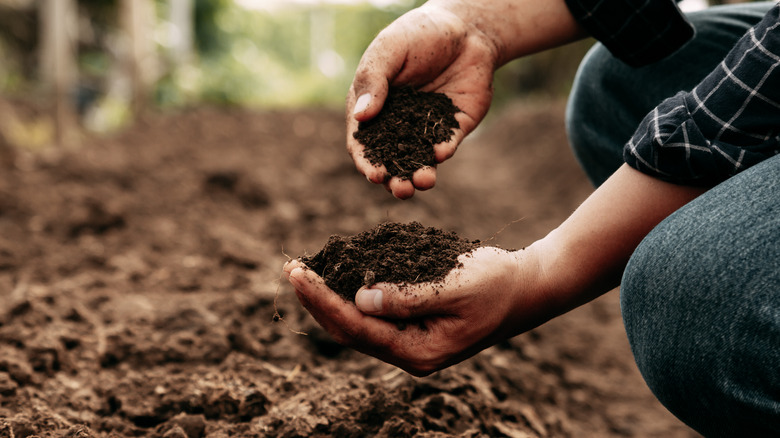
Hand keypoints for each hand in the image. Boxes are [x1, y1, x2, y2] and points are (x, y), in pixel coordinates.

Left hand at [283, 246, 548, 375]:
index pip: (357, 328)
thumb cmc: (497, 284)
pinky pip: (373, 316)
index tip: (298, 274)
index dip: (323, 300)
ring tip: (302, 273)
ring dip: (328, 300)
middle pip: (349, 331)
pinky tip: (335, 278)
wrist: (527, 288)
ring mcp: (412, 342)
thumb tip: (360, 299)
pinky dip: (349, 296)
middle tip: (290, 269)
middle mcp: (411, 354)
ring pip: (357, 325)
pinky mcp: (414, 327)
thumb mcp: (455, 287)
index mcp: (420, 352)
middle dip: (317, 301)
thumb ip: (408, 297)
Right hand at [346, 2, 498, 198]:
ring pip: (420, 160)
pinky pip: (447, 144)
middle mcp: (398, 124)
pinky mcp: (454, 127)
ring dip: (419, 175)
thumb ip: (374, 81)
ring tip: (423, 182)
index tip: (374, 174)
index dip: (367, 162)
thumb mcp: (389, 50)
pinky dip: (443, 151)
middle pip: (392, 160)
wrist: (465, 27)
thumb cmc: (418, 34)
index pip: (364, 143)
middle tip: (400, 189)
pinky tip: (440, 153)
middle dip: (395, 179)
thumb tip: (360, 117)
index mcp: (373, 109)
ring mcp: (426, 128)